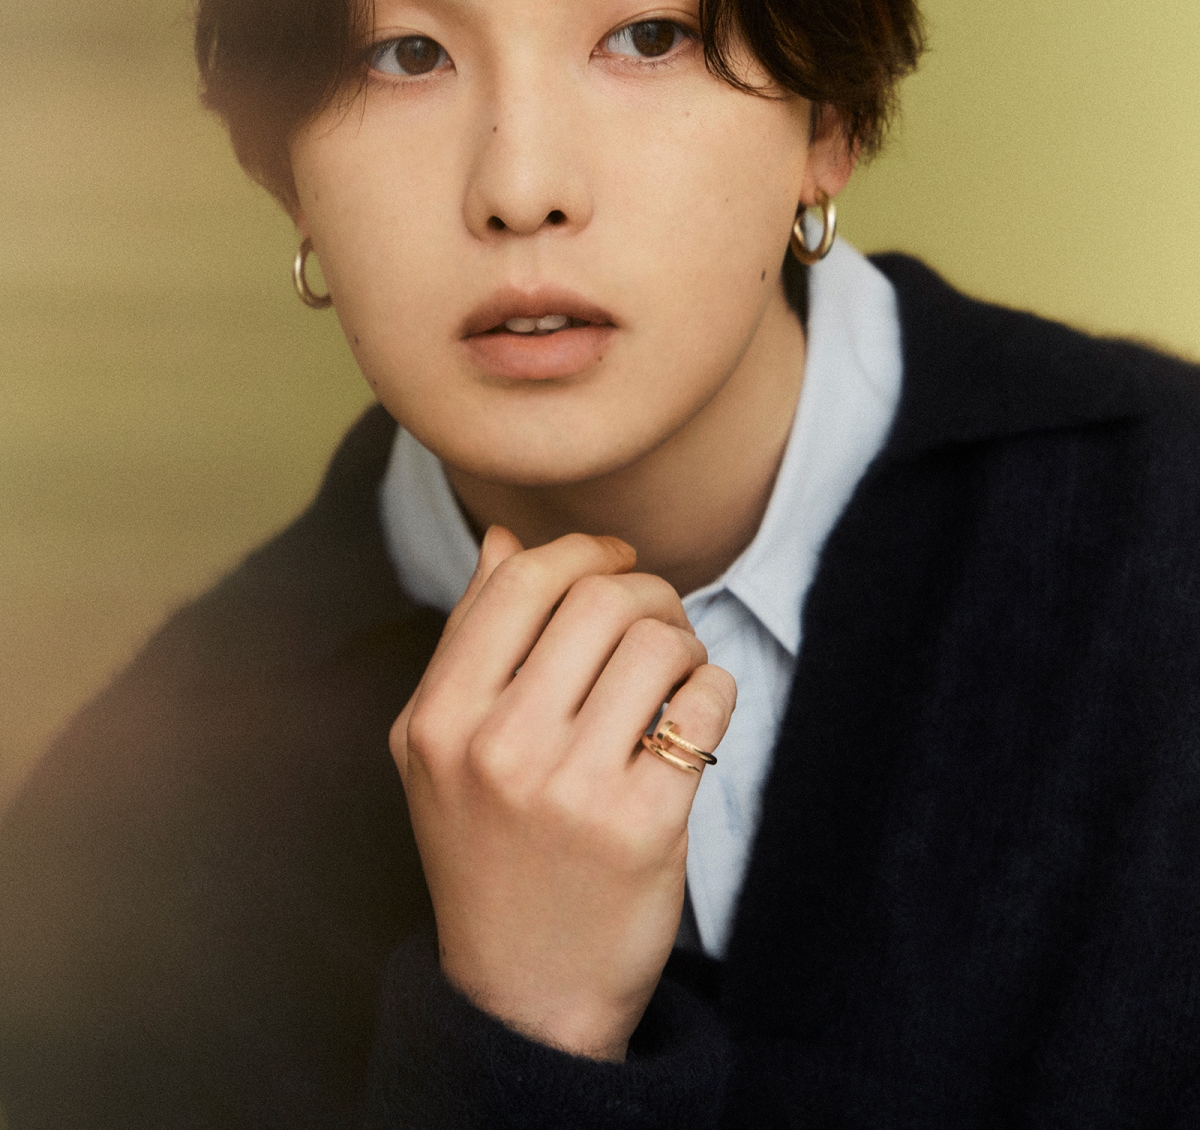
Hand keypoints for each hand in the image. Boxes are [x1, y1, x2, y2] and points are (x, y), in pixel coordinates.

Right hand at [390, 527, 735, 1060]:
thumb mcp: (443, 749)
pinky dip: (712, 693)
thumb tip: (502, 538)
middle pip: (600, 599)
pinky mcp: (645, 825)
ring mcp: (572, 789)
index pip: (520, 580)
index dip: (581, 551)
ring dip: (684, 643)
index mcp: (439, 719)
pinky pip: (706, 704)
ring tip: (675, 674)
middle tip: (657, 621)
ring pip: (659, 642)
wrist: (525, 993)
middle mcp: (497, 749)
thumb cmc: (487, 852)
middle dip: (646, 591)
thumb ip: (472, 638)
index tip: (614, 561)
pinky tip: (691, 721)